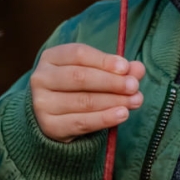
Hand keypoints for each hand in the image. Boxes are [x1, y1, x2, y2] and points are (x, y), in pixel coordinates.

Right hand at [30, 43, 145, 142]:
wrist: (55, 118)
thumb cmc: (77, 89)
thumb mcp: (95, 73)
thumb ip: (117, 70)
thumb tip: (138, 68)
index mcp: (51, 57)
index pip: (78, 54)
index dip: (104, 60)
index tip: (126, 67)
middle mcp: (41, 78)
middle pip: (79, 77)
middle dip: (111, 82)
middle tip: (134, 86)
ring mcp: (42, 103)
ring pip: (83, 101)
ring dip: (113, 101)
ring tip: (135, 101)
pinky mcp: (49, 126)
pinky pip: (81, 123)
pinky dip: (104, 119)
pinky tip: (122, 115)